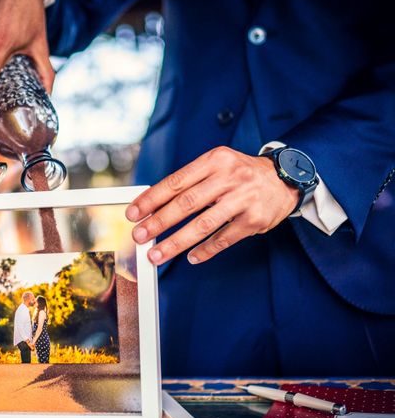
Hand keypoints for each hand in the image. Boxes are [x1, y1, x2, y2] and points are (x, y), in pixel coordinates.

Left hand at [126, 146, 298, 264]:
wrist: (283, 179)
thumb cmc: (240, 174)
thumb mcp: (217, 166)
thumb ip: (190, 182)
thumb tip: (152, 205)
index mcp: (215, 160)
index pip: (176, 182)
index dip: (151, 199)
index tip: (133, 213)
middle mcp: (230, 177)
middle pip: (186, 204)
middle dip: (158, 222)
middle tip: (139, 236)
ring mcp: (244, 199)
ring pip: (203, 225)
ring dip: (176, 243)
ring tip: (157, 255)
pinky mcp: (254, 220)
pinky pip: (224, 239)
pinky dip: (205, 250)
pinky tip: (191, 258)